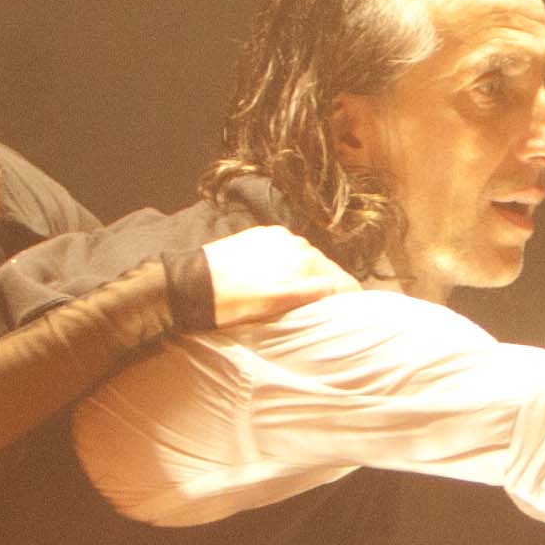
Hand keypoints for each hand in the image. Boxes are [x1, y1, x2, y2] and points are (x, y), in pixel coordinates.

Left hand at [198, 224, 352, 328]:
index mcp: (308, 272)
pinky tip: (276, 272)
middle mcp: (303, 249)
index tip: (347, 311)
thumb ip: (310, 300)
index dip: (349, 299)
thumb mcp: (275, 312)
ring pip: (310, 257)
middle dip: (329, 285)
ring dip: (309, 271)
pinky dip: (290, 258)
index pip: (346, 284)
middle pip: (330, 269)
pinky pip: (290, 246)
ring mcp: (285, 238)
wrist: (195, 283)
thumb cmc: (234, 307)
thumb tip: (331, 296)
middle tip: (319, 303)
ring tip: (295, 289)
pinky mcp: (268, 231)